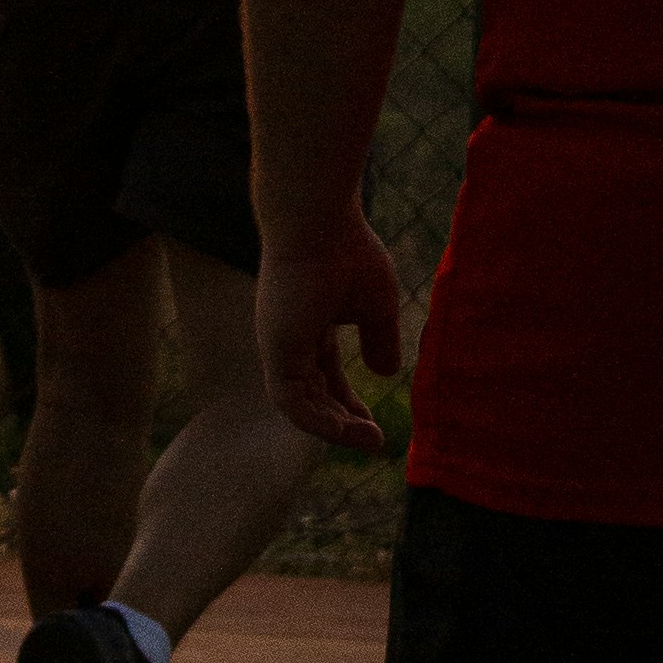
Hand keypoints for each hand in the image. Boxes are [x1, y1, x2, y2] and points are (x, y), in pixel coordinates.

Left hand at [256, 206, 403, 456]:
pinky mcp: (276, 351)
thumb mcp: (376, 305)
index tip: (374, 424)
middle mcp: (289, 340)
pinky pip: (293, 402)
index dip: (348, 403)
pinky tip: (348, 431)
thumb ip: (380, 339)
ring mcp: (279, 347)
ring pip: (300, 406)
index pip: (325, 376)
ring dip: (334, 429)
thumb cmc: (348, 251)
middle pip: (312, 395)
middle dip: (341, 421)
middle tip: (373, 440)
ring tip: (369, 441)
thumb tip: (386, 374)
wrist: (319, 221)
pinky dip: (319, 422)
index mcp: (309, 326)